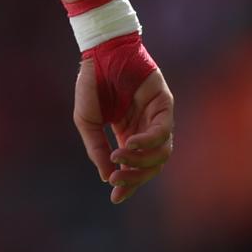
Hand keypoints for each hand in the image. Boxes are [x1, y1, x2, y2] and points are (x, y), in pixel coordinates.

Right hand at [73, 39, 173, 204]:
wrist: (100, 53)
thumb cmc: (92, 83)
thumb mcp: (87, 122)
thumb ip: (96, 148)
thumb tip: (108, 178)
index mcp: (129, 134)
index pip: (135, 167)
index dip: (127, 184)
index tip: (114, 198)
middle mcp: (147, 129)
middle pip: (152, 165)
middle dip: (135, 177)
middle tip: (117, 180)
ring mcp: (157, 118)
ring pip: (161, 154)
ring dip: (140, 161)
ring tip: (119, 157)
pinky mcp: (164, 105)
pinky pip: (162, 132)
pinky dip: (147, 143)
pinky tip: (129, 144)